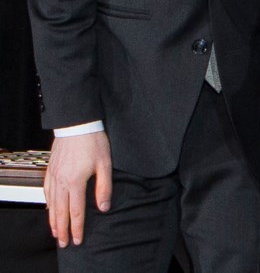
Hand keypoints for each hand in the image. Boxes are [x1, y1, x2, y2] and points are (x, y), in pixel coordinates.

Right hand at [44, 131, 111, 246]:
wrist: (77, 124)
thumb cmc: (93, 141)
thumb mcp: (104, 164)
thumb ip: (104, 187)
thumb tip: (104, 207)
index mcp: (76, 182)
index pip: (76, 211)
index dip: (78, 227)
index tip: (78, 239)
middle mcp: (62, 181)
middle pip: (61, 211)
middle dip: (63, 229)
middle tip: (64, 243)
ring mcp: (54, 176)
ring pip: (52, 204)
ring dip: (53, 220)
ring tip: (56, 232)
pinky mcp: (51, 169)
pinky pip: (47, 191)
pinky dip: (48, 204)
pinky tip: (50, 208)